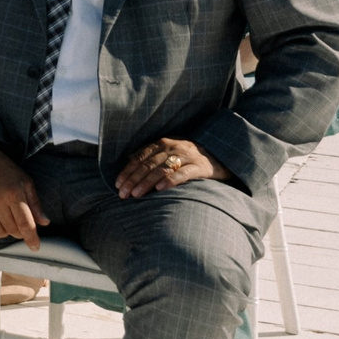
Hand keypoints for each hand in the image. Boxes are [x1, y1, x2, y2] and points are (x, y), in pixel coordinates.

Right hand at [0, 140, 49, 250]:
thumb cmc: (4, 168)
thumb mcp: (25, 181)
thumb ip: (35, 204)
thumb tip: (44, 223)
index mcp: (14, 193)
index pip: (25, 224)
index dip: (32, 238)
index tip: (35, 247)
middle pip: (13, 230)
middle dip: (19, 232)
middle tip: (19, 222)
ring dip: (5, 231)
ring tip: (6, 220)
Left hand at [116, 136, 231, 199]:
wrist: (220, 156)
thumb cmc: (189, 158)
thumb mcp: (169, 153)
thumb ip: (151, 157)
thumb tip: (128, 162)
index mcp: (162, 143)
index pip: (139, 158)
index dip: (127, 171)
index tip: (118, 184)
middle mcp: (172, 147)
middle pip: (147, 165)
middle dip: (133, 180)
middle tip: (123, 194)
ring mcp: (186, 156)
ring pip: (161, 170)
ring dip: (146, 183)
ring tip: (136, 194)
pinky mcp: (199, 166)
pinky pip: (183, 174)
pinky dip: (170, 180)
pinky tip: (160, 189)